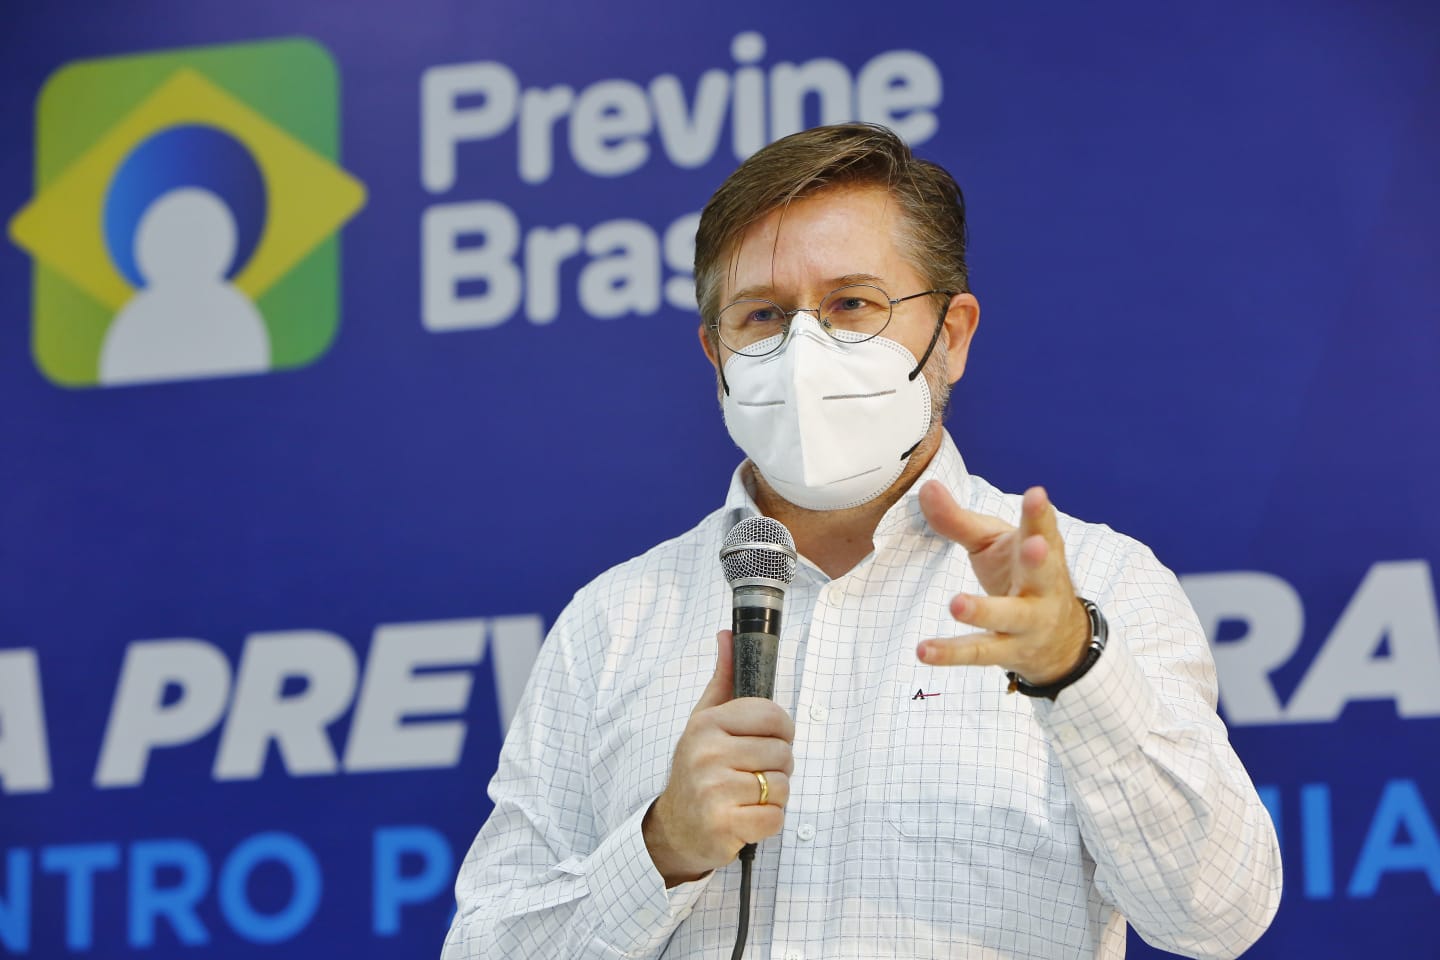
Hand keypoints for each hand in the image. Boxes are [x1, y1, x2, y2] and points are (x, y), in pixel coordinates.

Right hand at [642, 630, 794, 886]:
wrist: (675, 827)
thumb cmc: (698, 768)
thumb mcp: (704, 720)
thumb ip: (722, 678)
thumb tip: (727, 634)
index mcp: (707, 724)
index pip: (774, 716)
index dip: (782, 730)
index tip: (768, 740)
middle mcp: (707, 754)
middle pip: (783, 753)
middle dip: (777, 766)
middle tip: (752, 773)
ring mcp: (713, 791)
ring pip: (781, 786)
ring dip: (772, 795)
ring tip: (747, 795)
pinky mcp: (723, 825)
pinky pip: (774, 817)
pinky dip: (768, 820)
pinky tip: (746, 816)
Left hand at [916, 481, 1089, 684]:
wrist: (1058, 639)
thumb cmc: (1017, 573)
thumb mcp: (992, 542)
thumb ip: (958, 519)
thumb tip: (926, 487)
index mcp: (1040, 550)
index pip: (1042, 528)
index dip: (1040, 513)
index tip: (1037, 494)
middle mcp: (1042, 586)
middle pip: (1042, 572)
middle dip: (1037, 559)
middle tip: (1034, 544)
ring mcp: (1029, 622)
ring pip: (1009, 617)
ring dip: (985, 611)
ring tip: (957, 604)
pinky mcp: (1010, 650)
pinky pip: (980, 652)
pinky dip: (951, 653)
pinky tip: (924, 650)